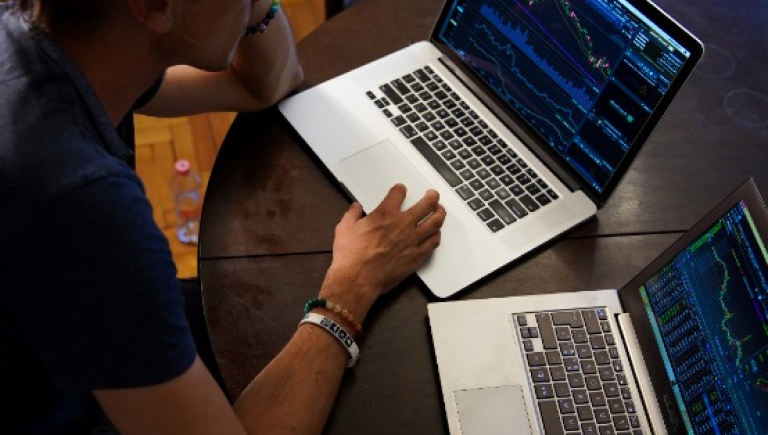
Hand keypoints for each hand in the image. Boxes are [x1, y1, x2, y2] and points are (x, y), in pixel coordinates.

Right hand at [319, 184, 445, 320]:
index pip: (398, 193)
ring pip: (435, 222)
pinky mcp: (416, 256)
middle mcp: (402, 224)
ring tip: (440, 211)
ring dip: (440, 213)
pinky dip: (436, 236)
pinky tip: (436, 234)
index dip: (400, 189)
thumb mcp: (344, 228)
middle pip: (426, 204)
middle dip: (432, 197)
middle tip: (433, 195)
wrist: (357, 279)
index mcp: (385, 214)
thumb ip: (352, 214)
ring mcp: (412, 240)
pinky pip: (433, 243)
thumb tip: (356, 207)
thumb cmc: (350, 255)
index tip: (401, 190)